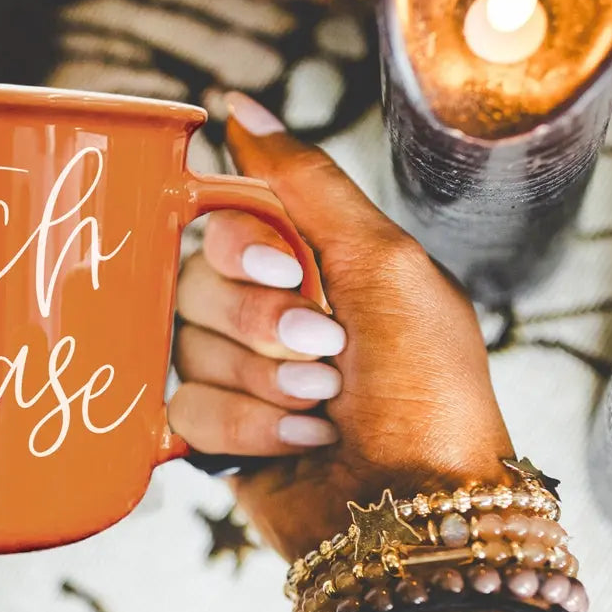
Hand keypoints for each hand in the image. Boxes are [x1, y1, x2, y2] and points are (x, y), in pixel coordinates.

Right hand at [169, 93, 514, 561]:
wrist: (419, 506)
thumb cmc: (425, 383)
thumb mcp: (387, 264)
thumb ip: (307, 182)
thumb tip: (237, 105)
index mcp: (309, 264)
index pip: (223, 223)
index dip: (240, 245)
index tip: (286, 267)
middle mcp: (266, 312)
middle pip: (195, 283)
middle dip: (261, 322)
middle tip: (325, 350)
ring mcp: (239, 373)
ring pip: (188, 347)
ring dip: (265, 381)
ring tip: (324, 407)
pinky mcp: (217, 432)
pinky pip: (186, 406)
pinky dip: (249, 428)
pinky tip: (303, 443)